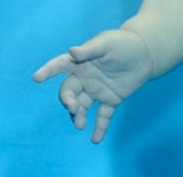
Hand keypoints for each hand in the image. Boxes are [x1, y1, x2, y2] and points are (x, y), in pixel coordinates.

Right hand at [32, 29, 152, 142]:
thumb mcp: (107, 43)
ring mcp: (97, 90)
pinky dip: (99, 128)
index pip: (60, 65)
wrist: (146, 53)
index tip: (37, 78)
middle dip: (68, 101)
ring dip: (78, 116)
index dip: (48, 70)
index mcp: (81, 62)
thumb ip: (90, 50)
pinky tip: (95, 140)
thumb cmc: (123, 43)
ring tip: (81, 125)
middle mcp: (85, 78)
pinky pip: (103, 116)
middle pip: (69, 92)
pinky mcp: (111, 100)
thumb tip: (72, 51)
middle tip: (74, 108)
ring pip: (82, 106)